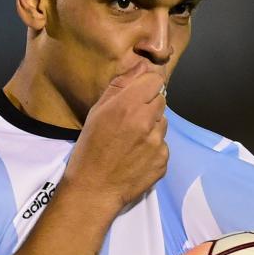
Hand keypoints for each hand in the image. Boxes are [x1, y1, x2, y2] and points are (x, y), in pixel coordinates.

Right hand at [62, 62, 167, 209]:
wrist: (94, 188)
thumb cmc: (90, 148)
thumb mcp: (97, 112)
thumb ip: (121, 86)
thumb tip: (141, 65)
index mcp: (128, 106)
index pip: (155, 81)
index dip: (147, 86)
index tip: (138, 95)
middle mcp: (147, 122)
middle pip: (161, 101)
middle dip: (149, 106)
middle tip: (131, 121)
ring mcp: (158, 143)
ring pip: (163, 124)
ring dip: (152, 127)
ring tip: (132, 140)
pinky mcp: (163, 160)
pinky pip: (163, 146)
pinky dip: (153, 148)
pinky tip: (137, 156)